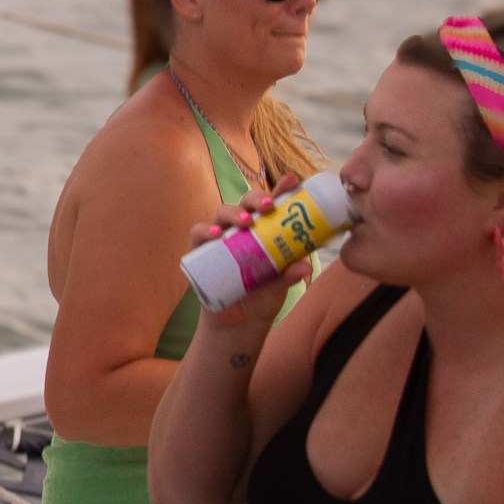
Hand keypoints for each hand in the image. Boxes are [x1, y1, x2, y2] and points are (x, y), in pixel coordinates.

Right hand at [189, 171, 311, 327]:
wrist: (239, 323)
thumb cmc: (263, 296)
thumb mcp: (281, 285)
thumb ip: (290, 274)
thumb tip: (304, 267)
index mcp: (265, 231)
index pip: (273, 205)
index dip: (281, 189)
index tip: (292, 179)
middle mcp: (242, 229)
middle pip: (246, 203)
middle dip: (256, 198)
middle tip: (268, 206)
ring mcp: (221, 239)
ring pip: (222, 213)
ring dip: (234, 212)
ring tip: (245, 222)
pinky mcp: (201, 252)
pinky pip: (198, 234)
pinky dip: (205, 231)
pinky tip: (215, 234)